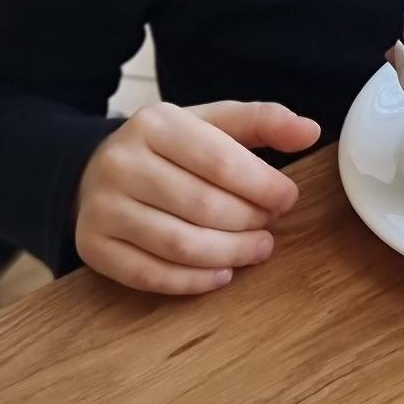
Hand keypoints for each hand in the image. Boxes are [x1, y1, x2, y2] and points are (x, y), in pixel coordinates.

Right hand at [75, 100, 320, 294]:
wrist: (93, 169)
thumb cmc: (168, 148)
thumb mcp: (211, 123)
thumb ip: (262, 122)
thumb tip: (310, 131)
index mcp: (155, 123)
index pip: (221, 161)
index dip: (263, 185)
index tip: (288, 198)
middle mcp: (122, 162)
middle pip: (203, 206)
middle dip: (249, 222)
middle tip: (271, 228)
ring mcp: (102, 208)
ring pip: (179, 244)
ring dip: (229, 254)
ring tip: (257, 250)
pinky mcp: (93, 247)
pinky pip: (149, 275)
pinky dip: (192, 281)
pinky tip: (221, 273)